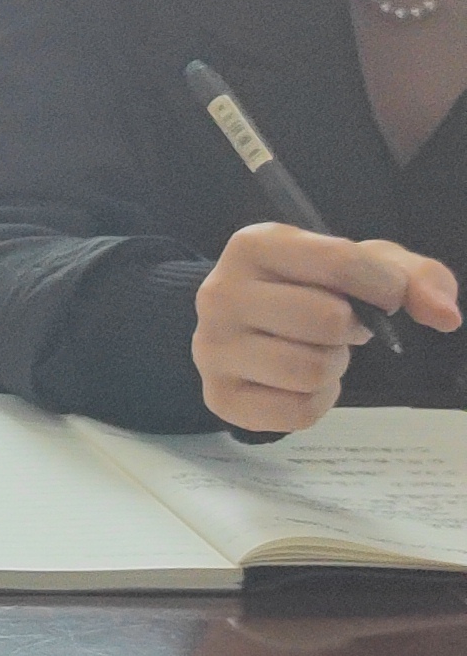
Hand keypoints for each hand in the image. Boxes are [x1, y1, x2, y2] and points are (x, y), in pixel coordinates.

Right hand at [193, 223, 459, 432]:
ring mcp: (211, 347)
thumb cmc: (309, 287)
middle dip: (352, 329)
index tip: (385, 296)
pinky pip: (298, 411)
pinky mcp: (218, 396)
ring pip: (313, 370)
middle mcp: (220, 293)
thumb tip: (444, 315)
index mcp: (253, 244)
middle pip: (328, 320)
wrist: (245, 324)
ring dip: (333, 365)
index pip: (340, 262)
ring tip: (316, 350)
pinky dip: (317, 402)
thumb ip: (413, 276)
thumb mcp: (360, 265)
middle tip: (337, 326)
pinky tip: (299, 382)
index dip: (385, 286)